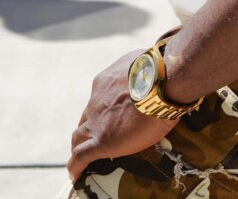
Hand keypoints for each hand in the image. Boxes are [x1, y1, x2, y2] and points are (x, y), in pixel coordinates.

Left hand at [68, 50, 177, 182]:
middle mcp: (96, 99)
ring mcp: (96, 121)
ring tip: (82, 159)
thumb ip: (139, 70)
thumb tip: (148, 70)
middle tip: (99, 136)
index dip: (104, 108)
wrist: (161, 83)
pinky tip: (76, 175)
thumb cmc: (159, 70)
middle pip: (86, 116)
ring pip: (78, 136)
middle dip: (90, 126)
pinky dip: (76, 166)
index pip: (100, 98)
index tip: (112, 115)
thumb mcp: (142, 62)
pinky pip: (80, 156)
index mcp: (106, 81)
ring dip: (79, 146)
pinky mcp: (100, 141)